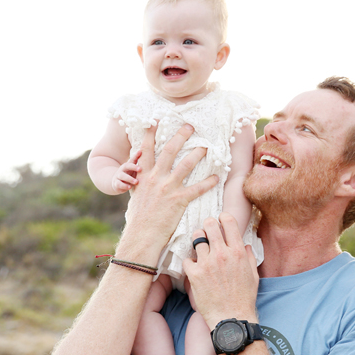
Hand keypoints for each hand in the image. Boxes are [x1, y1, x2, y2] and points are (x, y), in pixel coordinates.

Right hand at [111, 151, 141, 192]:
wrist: (116, 183)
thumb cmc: (128, 175)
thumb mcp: (133, 169)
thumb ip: (137, 163)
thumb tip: (143, 152)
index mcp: (127, 165)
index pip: (132, 160)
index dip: (136, 156)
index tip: (140, 153)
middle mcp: (122, 169)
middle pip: (126, 166)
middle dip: (133, 167)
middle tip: (140, 169)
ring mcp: (118, 176)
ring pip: (122, 176)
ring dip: (130, 179)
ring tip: (136, 182)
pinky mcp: (116, 184)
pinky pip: (119, 184)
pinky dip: (124, 186)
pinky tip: (129, 187)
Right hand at [119, 124, 217, 256]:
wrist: (142, 234)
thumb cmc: (139, 217)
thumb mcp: (136, 194)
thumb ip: (141, 180)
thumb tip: (140, 172)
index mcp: (144, 175)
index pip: (146, 149)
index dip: (151, 133)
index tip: (156, 120)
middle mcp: (155, 178)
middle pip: (169, 150)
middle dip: (180, 136)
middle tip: (190, 126)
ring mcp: (167, 188)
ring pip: (185, 165)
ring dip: (197, 154)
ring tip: (207, 146)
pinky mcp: (179, 200)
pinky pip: (197, 188)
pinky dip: (208, 182)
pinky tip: (217, 177)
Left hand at [183, 213, 258, 327]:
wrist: (232, 318)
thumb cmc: (244, 298)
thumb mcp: (253, 275)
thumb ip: (249, 257)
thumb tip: (245, 245)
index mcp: (237, 252)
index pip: (227, 221)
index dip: (222, 218)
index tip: (220, 221)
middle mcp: (222, 254)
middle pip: (209, 225)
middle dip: (207, 225)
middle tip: (206, 232)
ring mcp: (207, 264)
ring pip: (196, 239)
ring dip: (197, 242)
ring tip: (199, 249)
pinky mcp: (194, 275)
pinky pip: (186, 259)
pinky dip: (189, 263)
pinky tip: (194, 268)